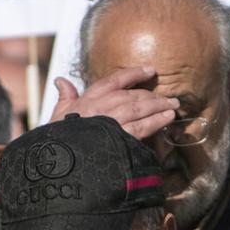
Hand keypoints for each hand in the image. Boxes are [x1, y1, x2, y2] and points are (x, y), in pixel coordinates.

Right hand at [50, 66, 178, 138]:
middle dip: (153, 96)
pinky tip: (167, 119)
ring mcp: (110, 121)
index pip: (115, 80)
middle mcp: (101, 106)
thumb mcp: (59, 113)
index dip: (135, 74)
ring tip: (173, 106)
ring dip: (159, 106)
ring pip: (140, 109)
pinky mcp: (118, 138)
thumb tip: (60, 80)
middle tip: (169, 98)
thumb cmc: (58, 137)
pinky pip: (142, 127)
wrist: (57, 158)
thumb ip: (65, 96)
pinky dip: (156, 121)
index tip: (150, 71)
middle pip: (132, 95)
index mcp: (88, 99)